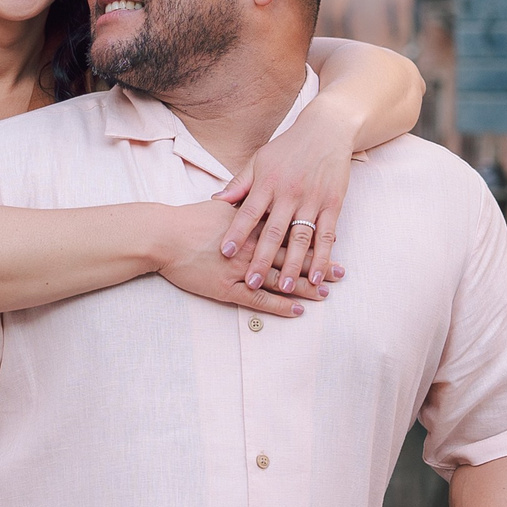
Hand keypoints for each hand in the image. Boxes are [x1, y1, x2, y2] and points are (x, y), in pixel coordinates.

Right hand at [158, 201, 320, 313]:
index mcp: (254, 224)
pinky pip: (261, 299)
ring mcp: (243, 269)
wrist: (164, 236)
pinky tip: (298, 309)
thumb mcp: (220, 205)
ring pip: (282, 278)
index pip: (290, 231)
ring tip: (326, 293)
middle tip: (342, 273)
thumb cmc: (189, 220)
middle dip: (318, 264)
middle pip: (293, 257)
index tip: (333, 241)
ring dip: (305, 286)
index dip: (312, 236)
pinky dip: (281, 305)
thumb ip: (241, 202)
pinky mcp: (229, 288)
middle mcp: (254, 246)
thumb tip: (255, 196)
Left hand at [217, 103, 358, 294]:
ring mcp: (312, 199)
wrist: (327, 130)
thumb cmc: (288, 148)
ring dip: (294, 264)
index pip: (248, 212)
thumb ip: (239, 184)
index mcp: (267, 183)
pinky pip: (326, 234)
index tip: (225, 253)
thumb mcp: (259, 160)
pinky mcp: (332, 204)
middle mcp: (289, 193)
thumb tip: (215, 202)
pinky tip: (316, 275)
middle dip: (262, 259)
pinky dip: (322, 256)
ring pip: (301, 237)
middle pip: (274, 231)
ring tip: (286, 288)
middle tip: (252, 282)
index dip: (237, 233)